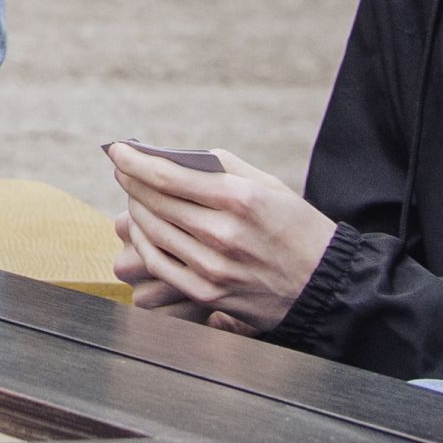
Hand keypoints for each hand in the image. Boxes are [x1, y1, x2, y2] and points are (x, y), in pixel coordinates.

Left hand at [104, 145, 332, 332]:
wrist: (326, 286)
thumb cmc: (296, 228)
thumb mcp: (268, 185)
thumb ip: (221, 167)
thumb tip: (174, 156)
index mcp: (240, 199)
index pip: (169, 176)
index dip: (135, 161)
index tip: (117, 150)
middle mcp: (223, 233)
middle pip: (156, 201)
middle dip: (131, 180)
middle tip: (123, 168)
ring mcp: (214, 267)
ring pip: (153, 231)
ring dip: (135, 209)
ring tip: (134, 195)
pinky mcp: (209, 293)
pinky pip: (160, 263)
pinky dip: (144, 242)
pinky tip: (142, 228)